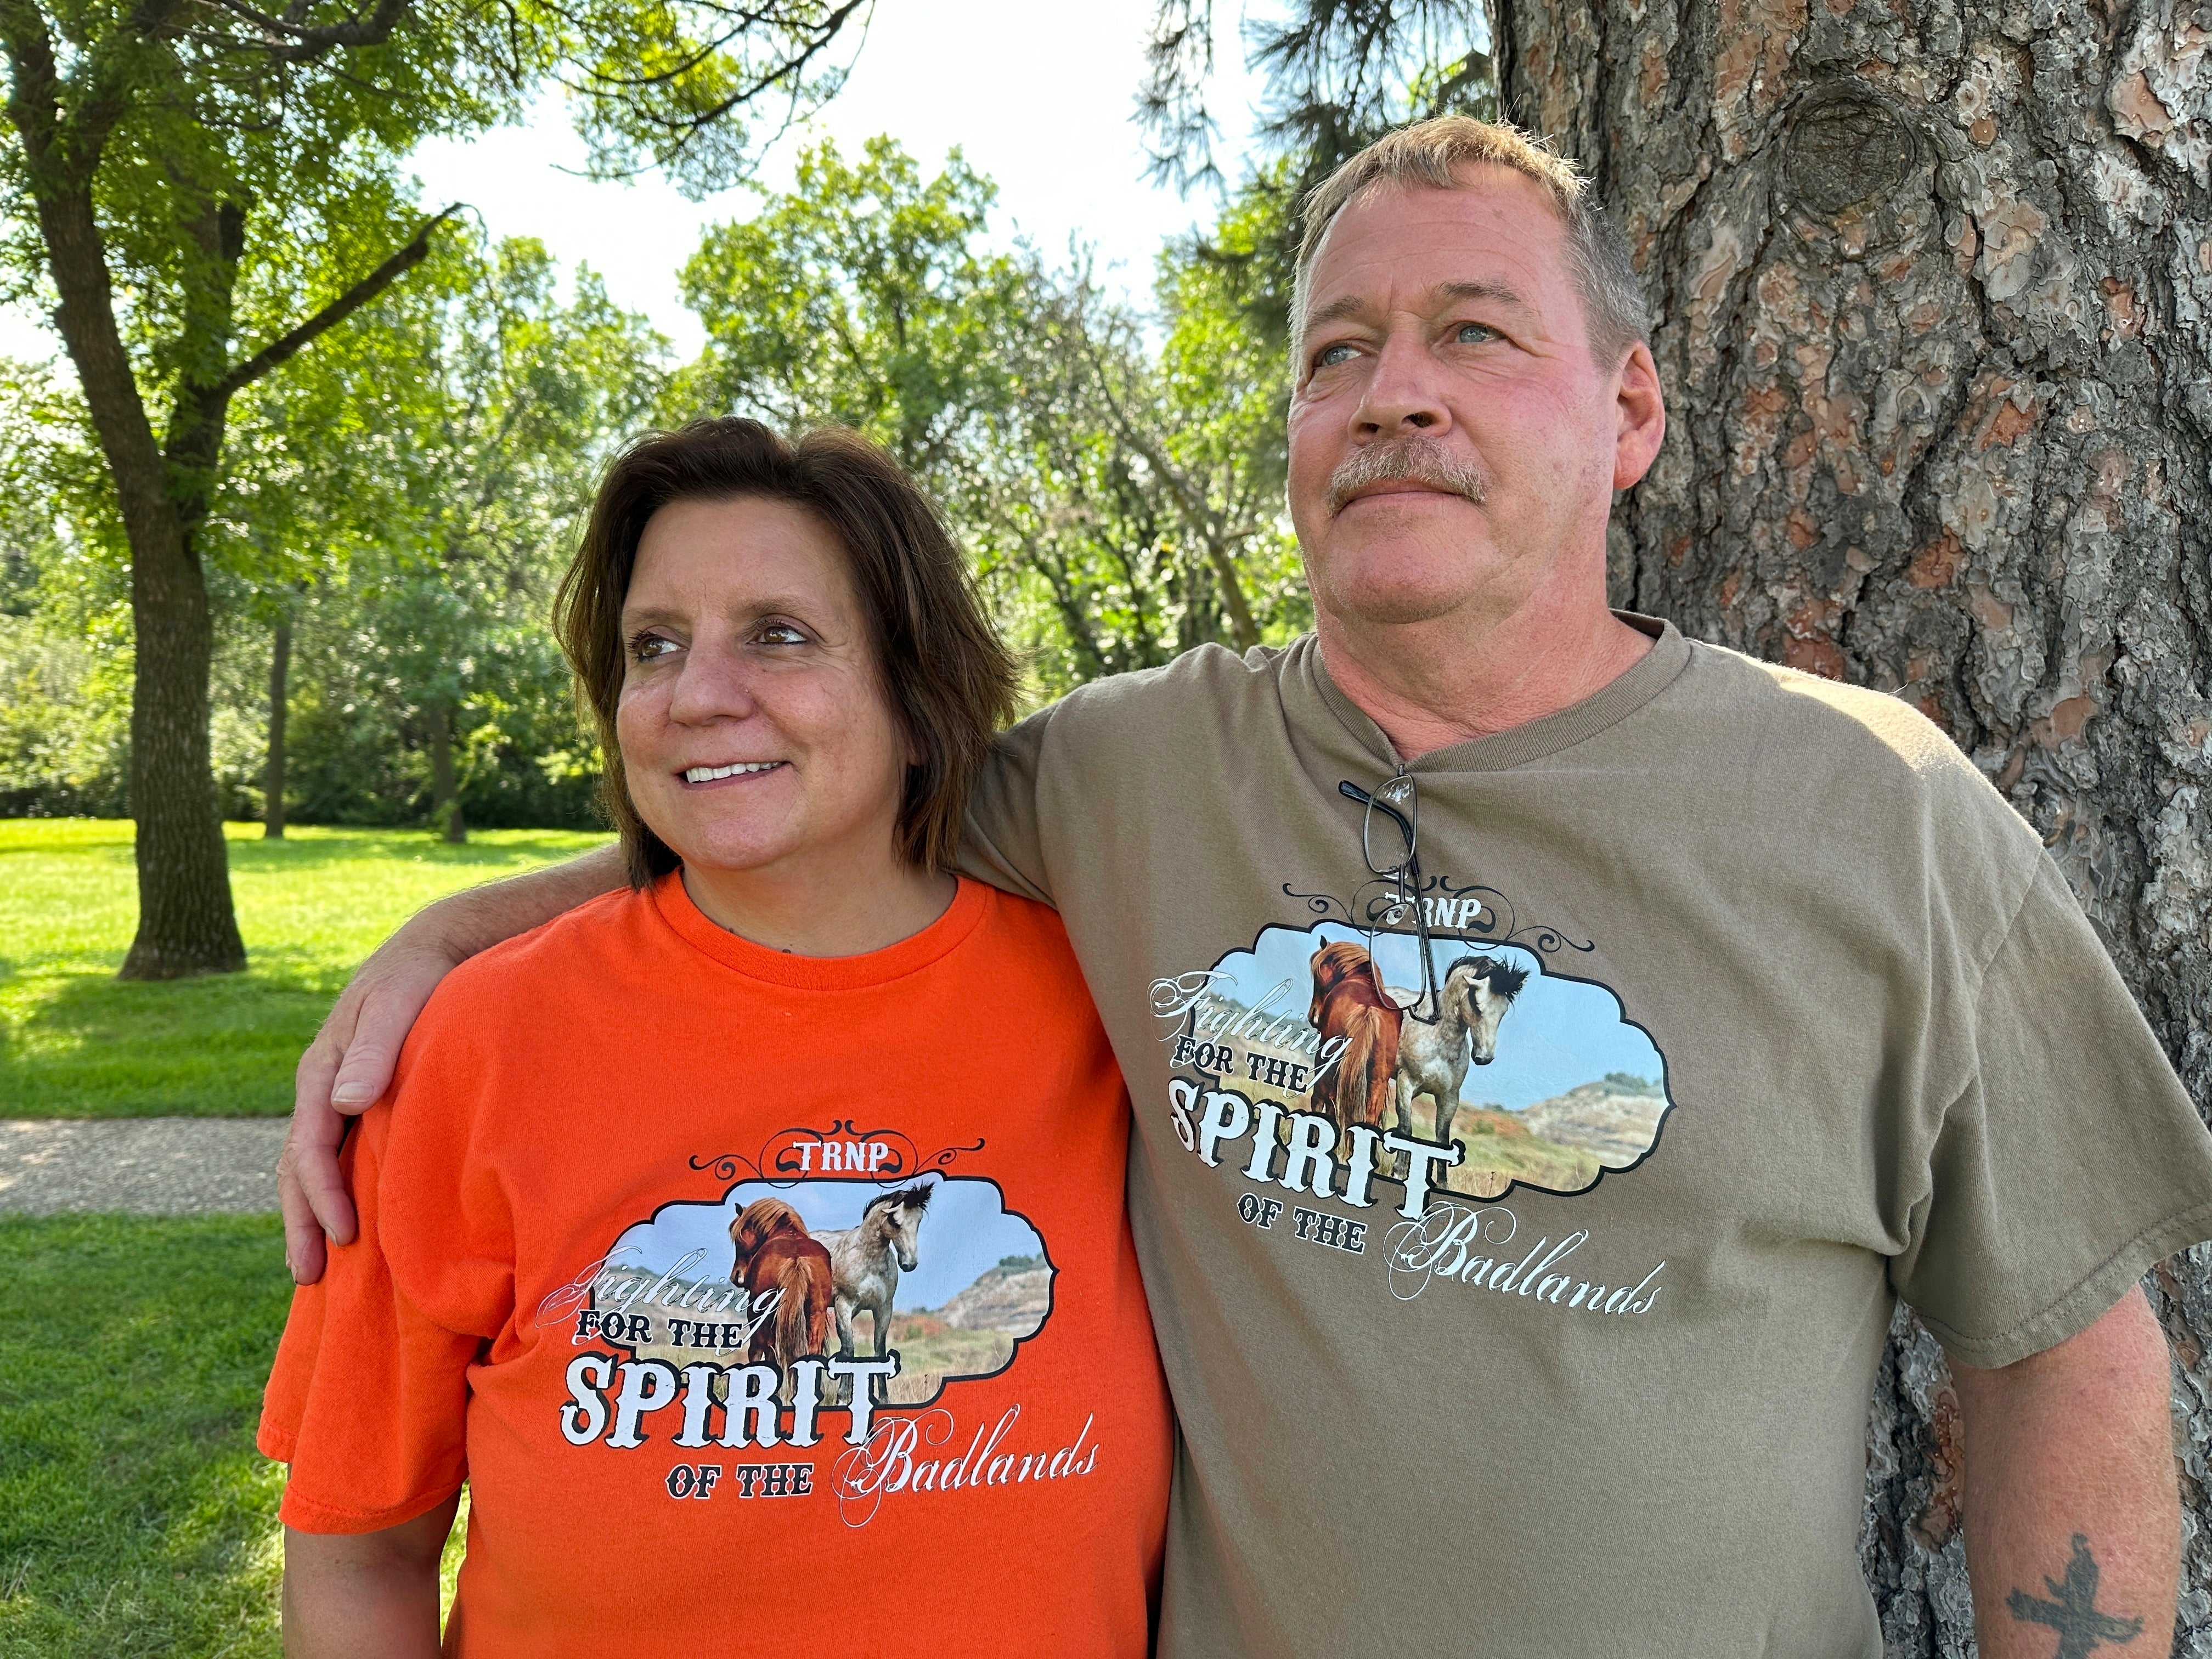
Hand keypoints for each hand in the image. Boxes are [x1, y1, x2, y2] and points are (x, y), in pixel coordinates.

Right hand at [278, 840, 629, 1282]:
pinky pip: (344, 1154)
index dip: (321, 1194)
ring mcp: (343, 1097)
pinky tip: (356, 1224)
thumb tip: (345, 1102)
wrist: (437, 949)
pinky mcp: (367, 1102)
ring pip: (318, 1166)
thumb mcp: (395, 1003)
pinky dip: (341, 1192)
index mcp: (323, 1071)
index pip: (310, 1146)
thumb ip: (374, 1049)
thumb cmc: (419, 976)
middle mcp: (325, 1089)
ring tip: (318, 1269)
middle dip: (303, 1221)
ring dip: (315, 1214)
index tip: (341, 1236)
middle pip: (301, 1167)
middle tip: (309, 1276)